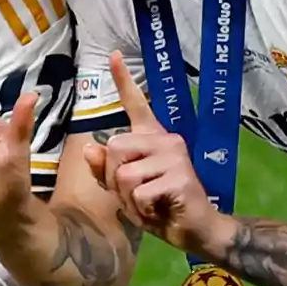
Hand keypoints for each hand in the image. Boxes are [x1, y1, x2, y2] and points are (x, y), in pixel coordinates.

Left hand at [93, 51, 223, 255]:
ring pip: (123, 173)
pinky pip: (139, 193)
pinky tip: (159, 211)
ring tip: (149, 204)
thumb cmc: (159, 207)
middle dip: (114, 179)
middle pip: (114, 148)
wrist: (195, 230)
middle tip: (136, 195)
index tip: (112, 55)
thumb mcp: (126, 190)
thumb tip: (91, 148)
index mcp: (151, 138)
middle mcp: (165, 139)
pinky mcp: (180, 176)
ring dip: (128, 199)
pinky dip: (141, 210)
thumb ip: (105, 170)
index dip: (123, 80)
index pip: (136, 104)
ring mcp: (174, 155)